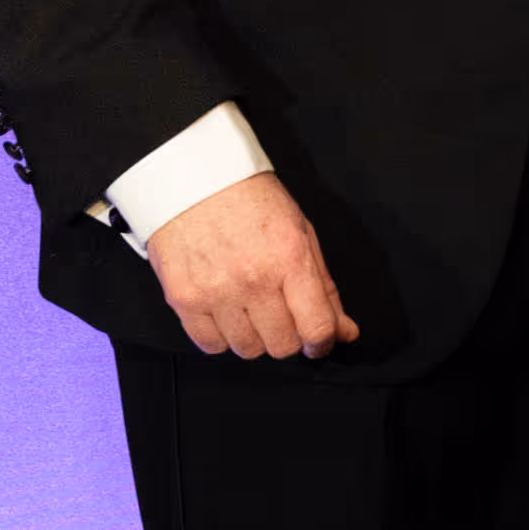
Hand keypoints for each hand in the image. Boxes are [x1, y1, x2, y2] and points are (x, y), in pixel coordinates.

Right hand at [145, 171, 359, 359]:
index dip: (323, 342)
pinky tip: (225, 312)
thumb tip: (344, 331)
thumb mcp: (301, 233)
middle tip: (281, 313)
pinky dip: (221, 337)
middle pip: (282, 345)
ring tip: (249, 306)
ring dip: (254, 336)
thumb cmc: (251, 201)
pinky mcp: (184, 299)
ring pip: (247, 349)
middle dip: (288, 336)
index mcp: (290, 258)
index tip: (319, 341)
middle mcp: (253, 279)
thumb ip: (324, 286)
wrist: (196, 180)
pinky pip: (210, 345)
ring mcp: (216, 292)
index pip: (317, 327)